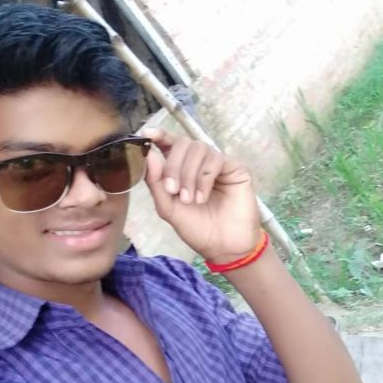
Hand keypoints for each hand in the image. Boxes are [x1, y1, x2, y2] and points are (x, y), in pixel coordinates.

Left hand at [144, 130, 260, 261]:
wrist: (224, 247)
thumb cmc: (197, 229)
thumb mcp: (169, 208)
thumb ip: (156, 182)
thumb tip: (150, 154)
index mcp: (181, 169)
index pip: (170, 144)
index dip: (159, 135)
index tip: (147, 134)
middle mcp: (199, 163)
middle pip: (182, 143)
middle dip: (173, 165)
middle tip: (172, 190)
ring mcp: (218, 164)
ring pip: (198, 149)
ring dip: (189, 174)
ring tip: (190, 200)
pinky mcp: (235, 168)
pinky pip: (215, 160)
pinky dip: (204, 178)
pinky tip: (202, 198)